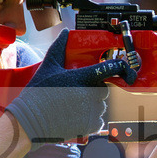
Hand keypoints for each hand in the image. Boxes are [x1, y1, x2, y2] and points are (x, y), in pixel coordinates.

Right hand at [5, 29, 140, 147]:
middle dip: (94, 89)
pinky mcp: (91, 125)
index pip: (111, 68)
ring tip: (72, 106)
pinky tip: (75, 116)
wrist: (31, 121)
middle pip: (104, 89)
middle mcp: (92, 93)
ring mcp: (93, 110)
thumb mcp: (48, 67)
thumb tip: (65, 32)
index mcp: (84, 77)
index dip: (121, 68)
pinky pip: (99, 120)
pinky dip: (90, 119)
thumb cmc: (38, 93)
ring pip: (101, 105)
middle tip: (76, 92)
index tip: (125, 70)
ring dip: (92, 105)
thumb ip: (59, 48)